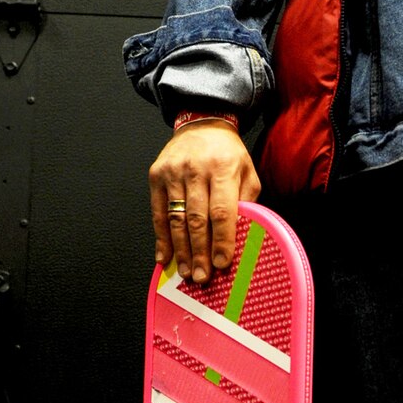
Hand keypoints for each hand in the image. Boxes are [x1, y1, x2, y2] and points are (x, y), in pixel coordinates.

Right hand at [149, 122, 260, 283]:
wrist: (201, 124)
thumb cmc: (228, 154)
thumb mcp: (247, 172)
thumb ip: (246, 202)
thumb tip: (242, 238)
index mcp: (223, 168)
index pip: (222, 211)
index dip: (222, 240)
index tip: (223, 264)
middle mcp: (196, 169)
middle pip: (197, 219)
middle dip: (200, 253)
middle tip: (202, 277)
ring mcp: (172, 172)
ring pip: (176, 219)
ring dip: (181, 250)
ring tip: (186, 272)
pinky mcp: (156, 176)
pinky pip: (158, 213)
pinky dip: (161, 238)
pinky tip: (165, 257)